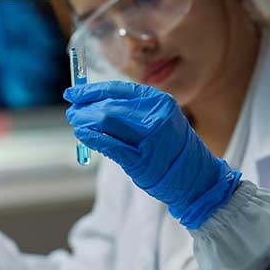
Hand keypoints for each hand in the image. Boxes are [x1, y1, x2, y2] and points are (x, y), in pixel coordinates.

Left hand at [64, 81, 240, 228]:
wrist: (198, 179)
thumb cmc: (174, 150)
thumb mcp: (160, 121)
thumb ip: (134, 112)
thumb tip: (97, 104)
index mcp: (159, 102)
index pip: (118, 90)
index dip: (92, 91)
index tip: (74, 93)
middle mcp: (155, 115)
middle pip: (110, 105)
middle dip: (85, 107)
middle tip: (72, 110)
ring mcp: (149, 137)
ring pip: (107, 121)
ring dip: (85, 121)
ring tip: (75, 121)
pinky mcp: (142, 159)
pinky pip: (110, 144)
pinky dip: (92, 138)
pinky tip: (82, 135)